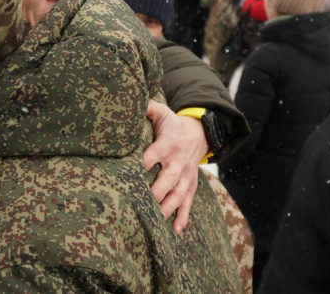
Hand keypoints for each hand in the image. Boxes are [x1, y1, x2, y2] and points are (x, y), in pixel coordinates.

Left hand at [144, 100, 209, 233]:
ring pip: (178, 195)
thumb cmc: (172, 125)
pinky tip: (175, 231)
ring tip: (157, 220)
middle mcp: (178, 162)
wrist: (200, 134)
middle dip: (156, 192)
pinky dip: (182, 217)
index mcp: (168, 144)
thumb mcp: (161, 113)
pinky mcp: (190, 186)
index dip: (144, 163)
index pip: (153, 154)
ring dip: (168, 208)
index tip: (131, 171)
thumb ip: (146, 107)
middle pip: (167, 179)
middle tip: (143, 204)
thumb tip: (129, 99)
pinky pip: (188, 204)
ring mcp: (186, 176)